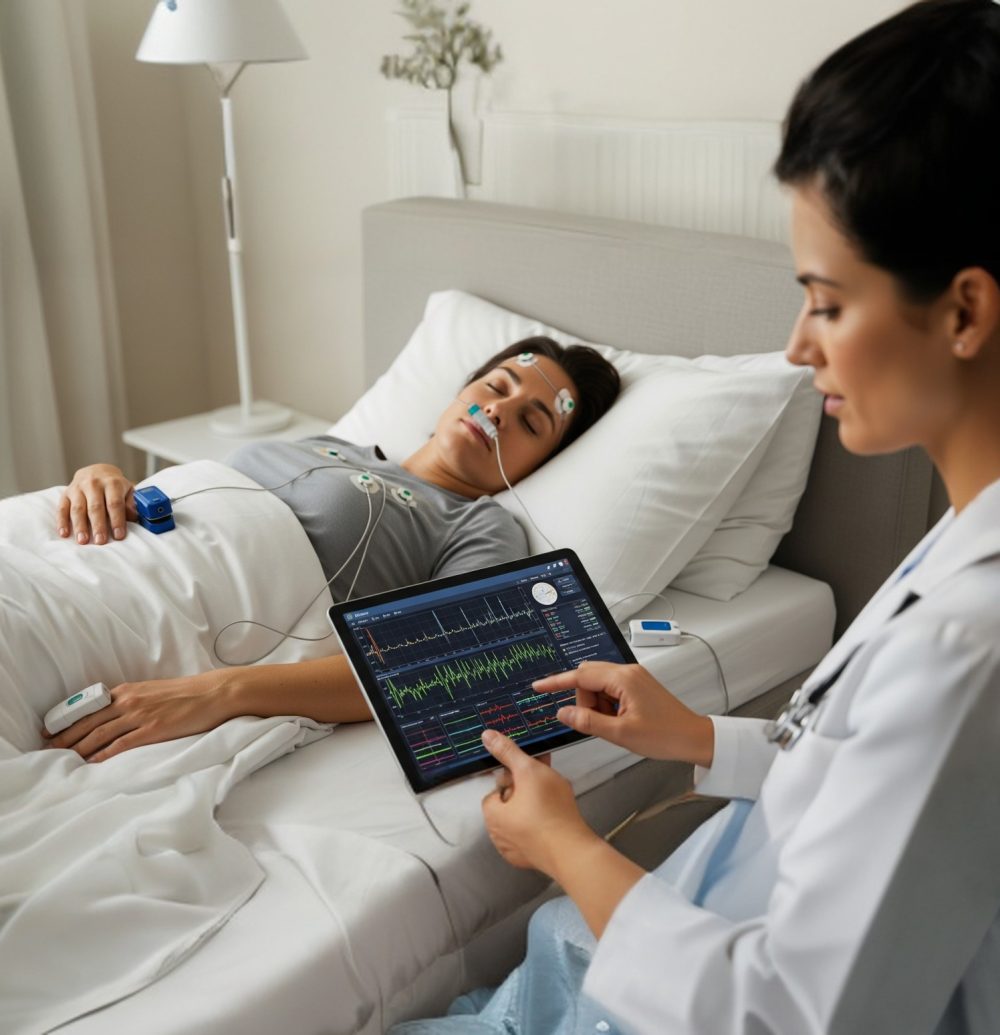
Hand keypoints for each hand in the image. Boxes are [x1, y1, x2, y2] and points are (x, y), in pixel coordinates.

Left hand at [41, 672, 232, 761]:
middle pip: (87, 722)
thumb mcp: (153, 691)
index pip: (87, 706)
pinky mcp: (152, 729)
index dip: (65, 719)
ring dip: (78, 748)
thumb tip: (115, 715)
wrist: (212, 693)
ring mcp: (139, 715)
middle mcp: (128, 701)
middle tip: (47, 749)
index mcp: (127, 690)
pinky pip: (121, 745)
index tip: (49, 730)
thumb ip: (132, 701)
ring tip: (64, 759)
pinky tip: (92, 763)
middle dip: (64, 737)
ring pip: (99, 735)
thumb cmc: (186, 693)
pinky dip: (103, 755)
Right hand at [58, 463, 136, 544]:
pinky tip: (64, 534)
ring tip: (83, 541)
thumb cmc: (115, 487)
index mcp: (112, 483)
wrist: (97, 471)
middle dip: (98, 525)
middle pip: (95, 507)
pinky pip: (62, 508)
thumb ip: (132, 503)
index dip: (117, 520)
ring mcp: (78, 488)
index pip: (114, 503)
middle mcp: (93, 483)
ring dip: (80, 526)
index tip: (119, 535)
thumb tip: (134, 515)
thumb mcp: (128, 490)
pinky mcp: (66, 494)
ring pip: (78, 508)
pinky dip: (62, 521)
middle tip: (100, 541)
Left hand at [481, 729, 600, 876]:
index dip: (514, 778)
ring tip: (557, 797)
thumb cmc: (549, 808)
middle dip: (527, 790)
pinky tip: (559, 818)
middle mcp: (498, 836)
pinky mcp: (532, 861)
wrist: (572, 851)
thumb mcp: (528, 771)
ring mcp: (515, 852)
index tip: (532, 772)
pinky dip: (543, 826)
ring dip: (536, 806)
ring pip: (523, 819)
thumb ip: (508, 752)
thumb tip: (486, 736)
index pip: (496, 789)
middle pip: (510, 804)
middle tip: (548, 780)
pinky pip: (534, 836)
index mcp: (492, 815)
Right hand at [534, 662, 714, 767]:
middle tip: (596, 722)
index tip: (539, 686)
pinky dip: (607, 705)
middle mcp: (628, 672)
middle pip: (588, 678)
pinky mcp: (637, 685)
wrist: (694, 738)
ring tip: (615, 725)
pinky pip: (610, 690)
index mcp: (623, 679)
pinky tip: (619, 721)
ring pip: (598, 685)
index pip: (580, 676)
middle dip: (584, 701)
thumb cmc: (665, 735)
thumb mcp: (620, 733)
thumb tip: (563, 713)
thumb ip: (587, 721)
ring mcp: (634, 677)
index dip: (556, 682)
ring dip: (597, 705)